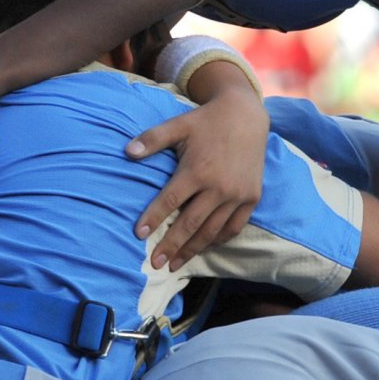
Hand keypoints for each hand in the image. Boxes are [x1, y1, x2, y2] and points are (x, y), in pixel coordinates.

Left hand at [128, 97, 267, 270]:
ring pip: (212, 231)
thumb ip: (152, 139)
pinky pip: (233, 227)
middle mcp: (218, 187)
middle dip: (171, 246)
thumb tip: (127, 152)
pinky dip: (218, 240)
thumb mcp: (178, 125)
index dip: (153, 219)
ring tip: (175, 265)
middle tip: (155, 264)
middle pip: (189, 224)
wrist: (246, 115)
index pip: (169, 201)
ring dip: (192, 250)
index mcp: (197, 170)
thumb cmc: (206, 121)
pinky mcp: (251, 197)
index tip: (139, 235)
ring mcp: (237, 195)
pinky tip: (204, 248)